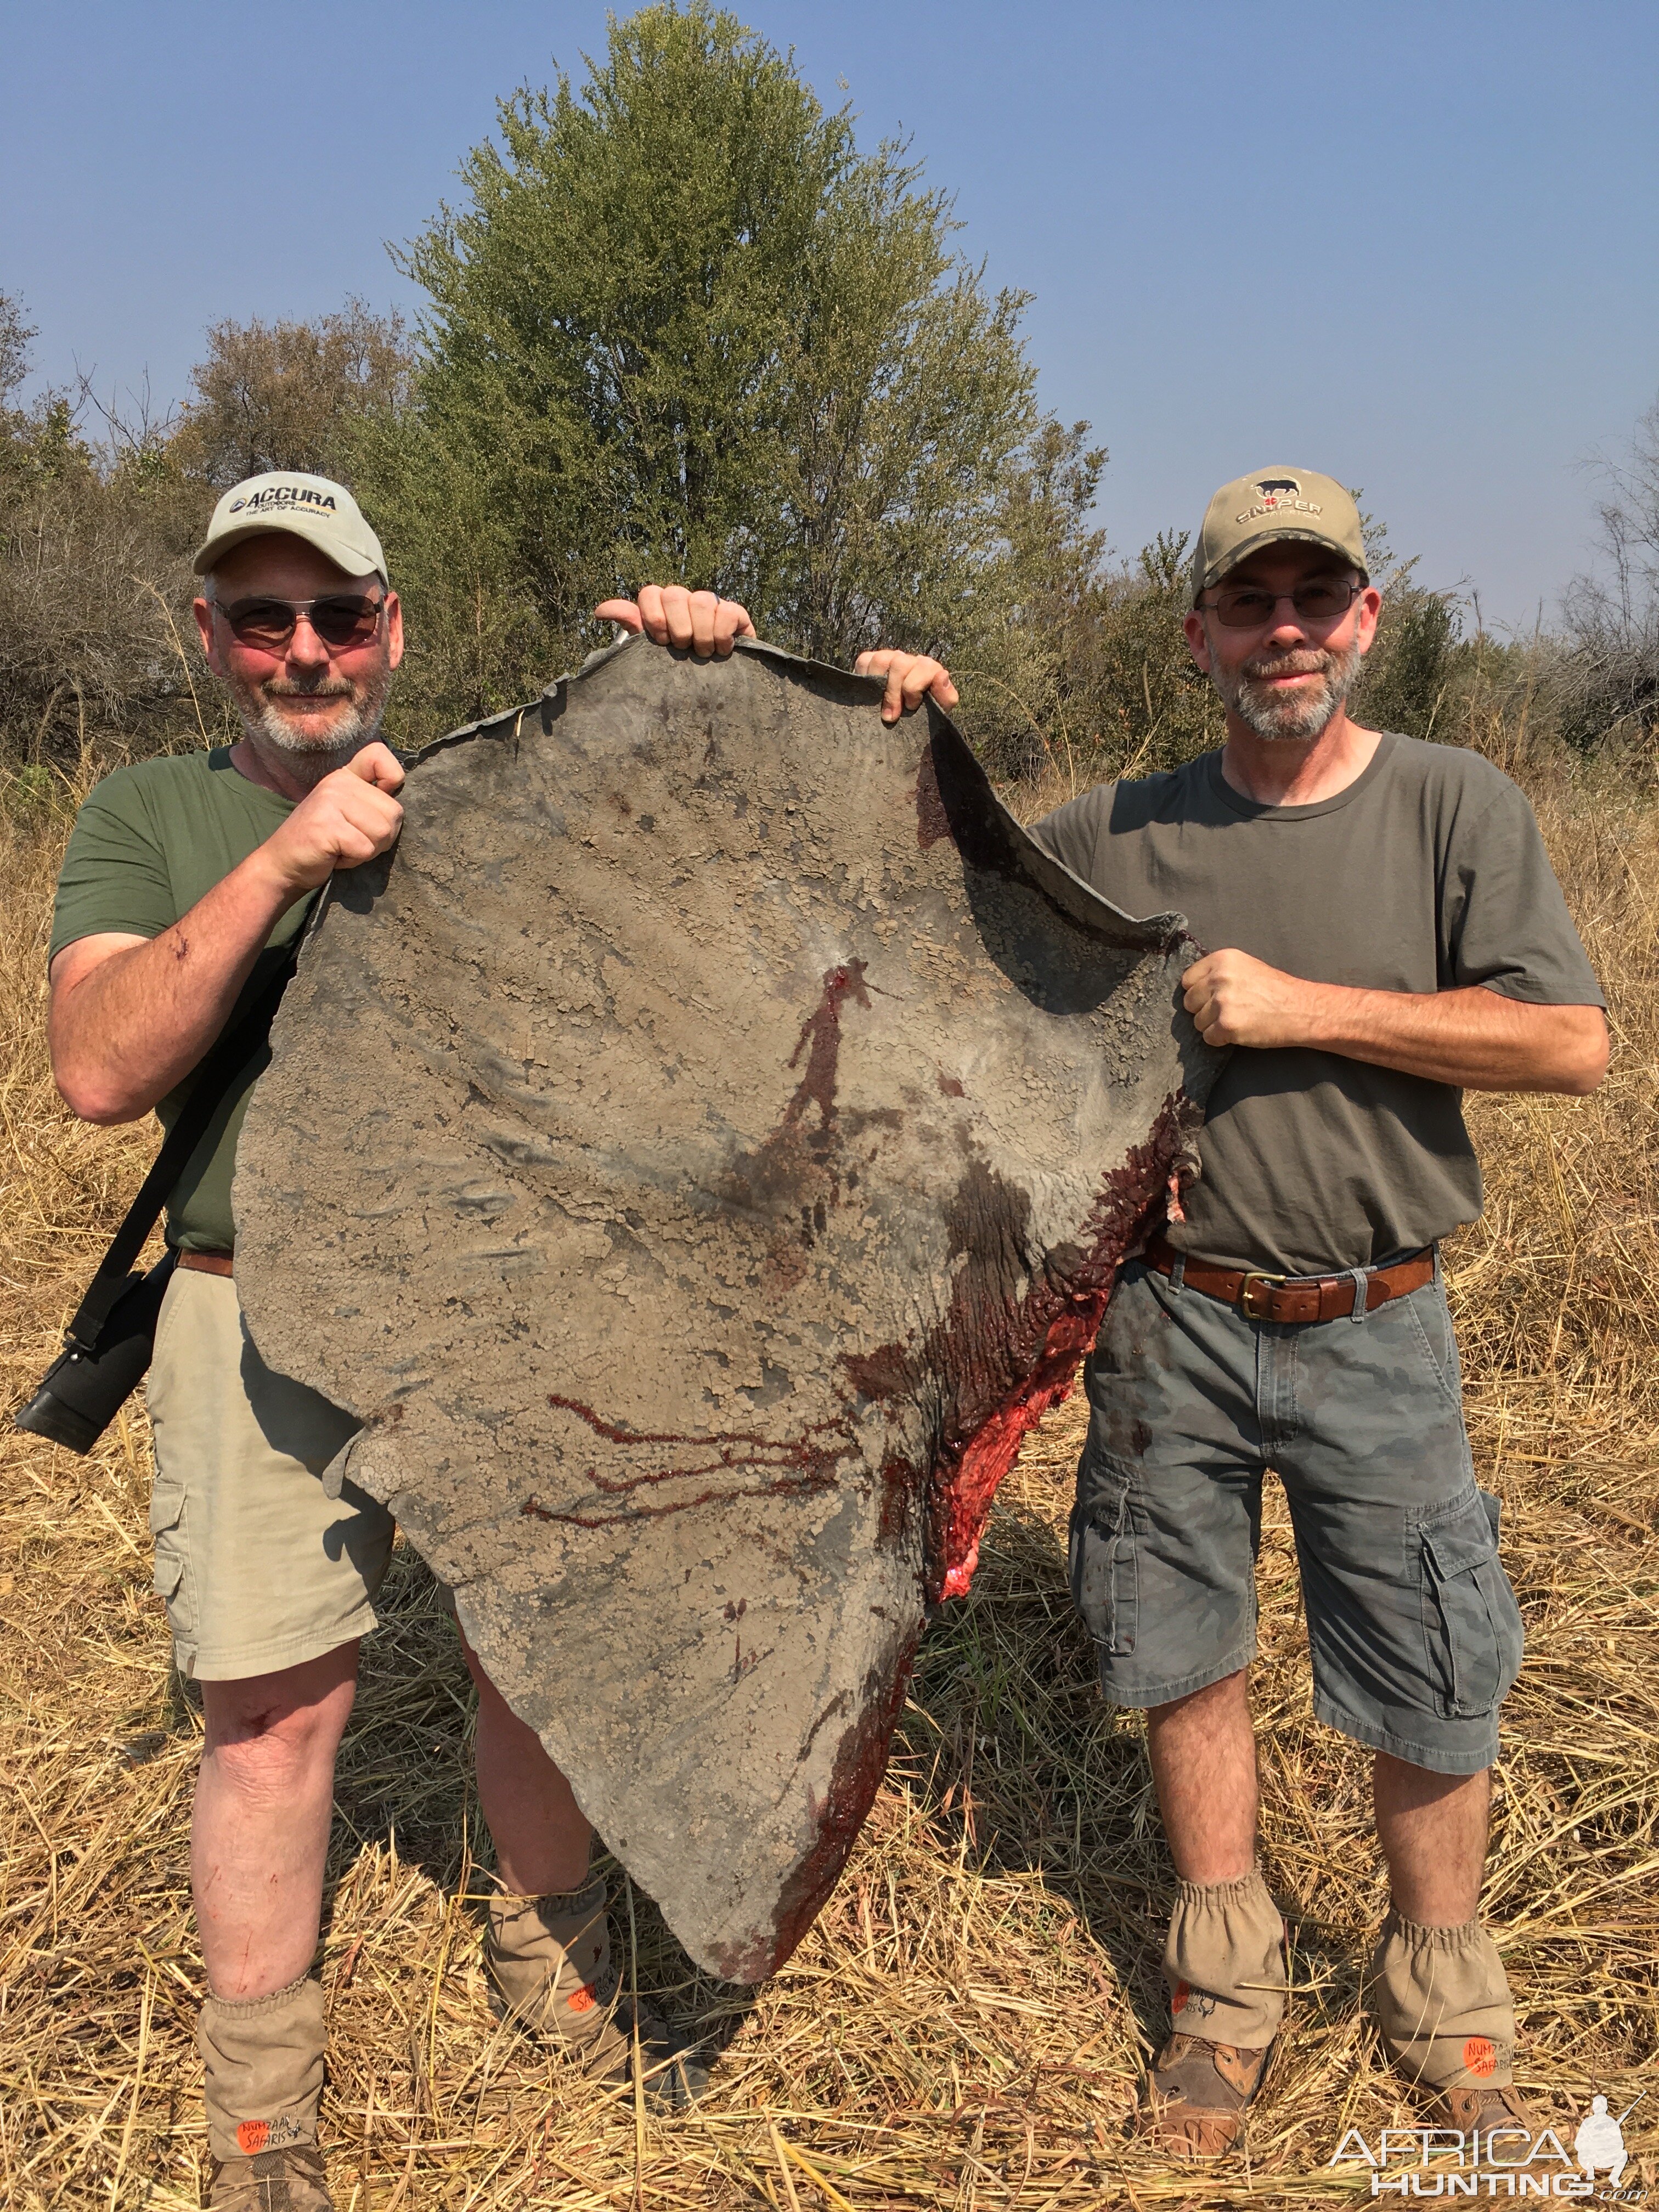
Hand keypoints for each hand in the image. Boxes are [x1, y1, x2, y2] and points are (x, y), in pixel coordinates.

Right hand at [259, 744, 405, 896]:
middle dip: (380, 837)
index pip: (380, 755)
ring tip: (342, 847)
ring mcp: (330, 801)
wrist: (282, 864)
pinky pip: (365, 848)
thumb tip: (401, 808)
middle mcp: (337, 782)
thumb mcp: (349, 814)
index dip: (393, 778)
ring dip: (367, 850)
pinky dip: (353, 860)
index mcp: (345, 776)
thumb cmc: (324, 843)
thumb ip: (373, 803)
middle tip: (352, 840)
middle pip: (394, 812)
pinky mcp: (326, 825)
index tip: (380, 801)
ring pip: (383, 832)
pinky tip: (333, 856)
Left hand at [595, 585, 754, 657]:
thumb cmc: (679, 665)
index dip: (653, 617)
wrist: (718, 684)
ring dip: (700, 634)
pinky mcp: (736, 613)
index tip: (660, 641)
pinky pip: (727, 612)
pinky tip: (721, 650)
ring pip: (702, 601)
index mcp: (662, 607)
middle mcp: (686, 600)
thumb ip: (630, 626)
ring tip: (702, 653)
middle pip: (675, 594)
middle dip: (678, 627)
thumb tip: (600, 611)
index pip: (650, 593)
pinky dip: (722, 634)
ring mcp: (711, 604)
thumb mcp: (650, 650)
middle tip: (682, 648)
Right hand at [853, 649, 959, 725]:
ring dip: (879, 687)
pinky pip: (865, 661)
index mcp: (928, 669)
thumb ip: (946, 696)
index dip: (914, 687)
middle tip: (892, 715)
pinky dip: (865, 677)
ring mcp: (889, 658)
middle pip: (900, 663)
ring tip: (879, 708)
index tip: (910, 708)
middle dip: (894, 692)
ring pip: (881, 660)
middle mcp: (909, 660)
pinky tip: (870, 695)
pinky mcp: (870, 660)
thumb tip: (941, 676)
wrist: (902, 727)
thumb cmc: (922, 718)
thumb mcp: (939, 712)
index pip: (923, 666)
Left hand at [1181, 948, 1318, 1048]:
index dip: (1198, 991)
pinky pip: (1208, 1037)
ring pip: (1197, 1021)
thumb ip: (1219, 972)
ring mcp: (1222, 1002)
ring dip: (1212, 1025)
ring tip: (1236, 1020)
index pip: (1188, 979)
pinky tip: (1238, 1032)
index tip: (1210, 997)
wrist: (1300, 1009)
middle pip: (1189, 1001)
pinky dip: (1220, 1039)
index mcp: (1222, 960)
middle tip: (1226, 1011)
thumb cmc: (1276, 989)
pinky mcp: (1226, 1025)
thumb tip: (1194, 986)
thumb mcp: (1246, 966)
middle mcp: (1219, 978)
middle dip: (1203, 1009)